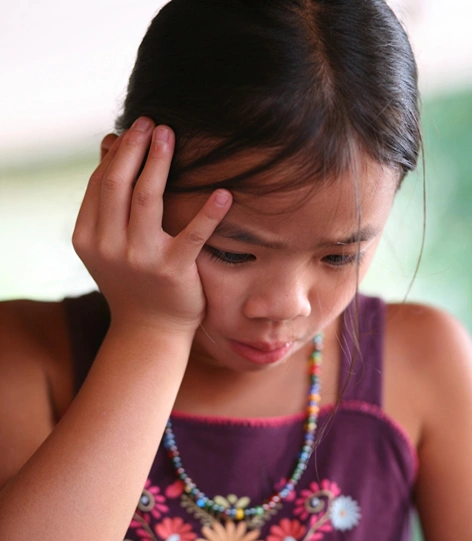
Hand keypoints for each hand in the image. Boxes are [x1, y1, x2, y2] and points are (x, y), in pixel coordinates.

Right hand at [72, 117, 232, 335]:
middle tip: (151, 120)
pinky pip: (193, 234)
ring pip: (146, 198)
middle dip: (134, 147)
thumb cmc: (132, 281)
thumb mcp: (108, 245)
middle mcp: (109, 246)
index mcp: (88, 237)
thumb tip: (111, 147)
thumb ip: (107, 205)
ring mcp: (140, 259)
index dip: (118, 153)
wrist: (149, 331)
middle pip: (118, 183)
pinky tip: (224, 192)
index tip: (133, 130)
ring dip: (158, 161)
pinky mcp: (173, 270)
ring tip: (170, 133)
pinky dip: (208, 212)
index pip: (99, 183)